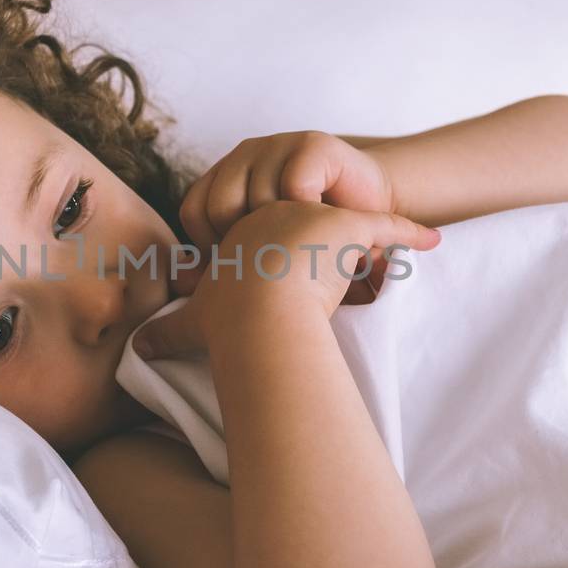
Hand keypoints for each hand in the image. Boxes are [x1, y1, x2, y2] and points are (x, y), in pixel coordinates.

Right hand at [135, 200, 439, 359]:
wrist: (260, 307)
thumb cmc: (231, 316)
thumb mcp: (196, 321)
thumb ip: (169, 332)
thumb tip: (137, 351)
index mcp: (246, 233)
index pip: (268, 233)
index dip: (280, 252)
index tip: (291, 271)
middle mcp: (280, 216)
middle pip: (309, 221)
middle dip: (326, 236)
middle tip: (344, 260)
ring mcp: (316, 220)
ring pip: (348, 220)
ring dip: (371, 235)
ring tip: (389, 249)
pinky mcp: (350, 227)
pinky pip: (389, 227)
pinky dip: (409, 234)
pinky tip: (430, 241)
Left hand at [178, 131, 394, 249]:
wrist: (373, 212)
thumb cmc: (315, 240)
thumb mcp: (264, 248)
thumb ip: (225, 260)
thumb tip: (181, 280)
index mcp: (224, 175)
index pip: (193, 211)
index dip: (211, 245)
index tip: (244, 264)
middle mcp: (244, 155)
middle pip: (219, 205)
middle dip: (247, 240)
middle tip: (279, 256)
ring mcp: (278, 144)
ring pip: (258, 198)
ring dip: (285, 230)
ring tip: (306, 242)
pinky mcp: (312, 144)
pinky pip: (294, 185)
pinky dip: (309, 212)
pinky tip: (323, 223)